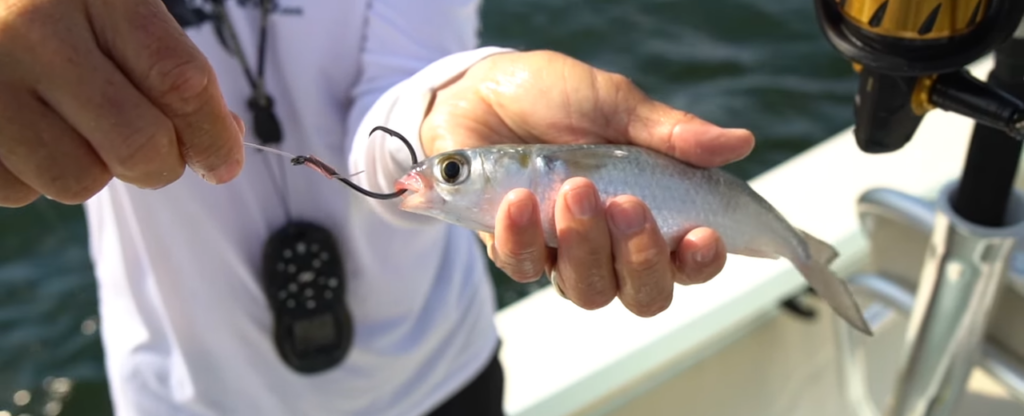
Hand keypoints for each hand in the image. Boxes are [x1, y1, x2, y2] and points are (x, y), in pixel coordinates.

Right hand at [0, 0, 243, 207]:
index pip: (179, 81)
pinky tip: (24, 130)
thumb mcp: (114, 8)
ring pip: (78, 181)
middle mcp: (33, 33)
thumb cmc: (49, 7)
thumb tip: (220, 147)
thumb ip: (169, 69)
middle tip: (155, 152)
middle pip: (138, 146)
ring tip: (70, 125)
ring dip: (90, 168)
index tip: (224, 162)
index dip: (213, 136)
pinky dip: (32, 175)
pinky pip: (19, 191)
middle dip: (161, 164)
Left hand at [421, 50, 753, 316]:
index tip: (702, 236)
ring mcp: (561, 252)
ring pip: (587, 290)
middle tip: (626, 205)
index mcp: (650, 213)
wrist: (481, 90)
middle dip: (641, 258)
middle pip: (643, 294)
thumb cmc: (556, 96)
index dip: (699, 264)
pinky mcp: (512, 249)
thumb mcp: (615, 104)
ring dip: (585, 246)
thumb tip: (740, 143)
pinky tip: (522, 200)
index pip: (687, 264)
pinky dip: (524, 236)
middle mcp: (611, 246)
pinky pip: (523, 267)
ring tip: (574, 191)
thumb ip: (670, 132)